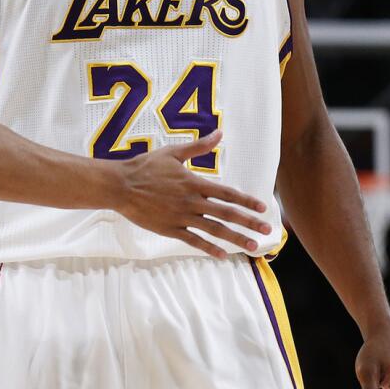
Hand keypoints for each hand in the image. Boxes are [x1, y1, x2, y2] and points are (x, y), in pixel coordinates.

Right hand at [114, 131, 272, 257]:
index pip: (227, 193)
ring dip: (235, 238)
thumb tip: (220, 133)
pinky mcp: (170, 229)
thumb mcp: (173, 153)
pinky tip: (222, 254)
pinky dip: (208, 248)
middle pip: (226, 214)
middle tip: (268, 231)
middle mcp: (191, 201)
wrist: (120, 186)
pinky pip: (193, 240)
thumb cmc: (145, 167)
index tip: (263, 208)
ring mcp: (181, 217)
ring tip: (252, 246)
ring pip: (214, 230)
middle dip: (249, 223)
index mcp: (194, 183)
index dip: (246, 201)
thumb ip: (199, 146)